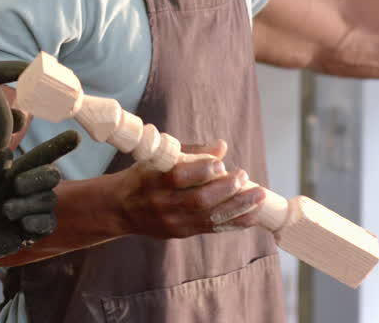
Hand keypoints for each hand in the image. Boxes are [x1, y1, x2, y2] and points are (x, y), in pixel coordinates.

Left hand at [0, 130, 79, 267]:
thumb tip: (7, 153)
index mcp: (19, 170)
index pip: (44, 155)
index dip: (60, 145)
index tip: (75, 135)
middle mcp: (32, 187)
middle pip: (52, 175)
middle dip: (38, 178)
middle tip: (16, 185)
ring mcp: (35, 209)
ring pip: (48, 200)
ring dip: (27, 204)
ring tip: (5, 210)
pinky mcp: (35, 230)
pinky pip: (48, 224)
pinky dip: (37, 222)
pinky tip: (22, 224)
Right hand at [114, 140, 264, 238]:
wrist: (120, 209)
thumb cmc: (143, 176)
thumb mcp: (158, 159)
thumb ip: (190, 152)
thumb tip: (221, 146)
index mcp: (152, 181)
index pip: (178, 178)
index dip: (201, 171)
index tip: (220, 163)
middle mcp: (162, 205)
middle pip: (198, 201)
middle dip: (225, 189)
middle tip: (244, 176)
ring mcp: (173, 223)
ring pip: (209, 218)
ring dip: (237, 207)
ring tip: (259, 196)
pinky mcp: (182, 233)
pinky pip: (212, 229)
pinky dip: (235, 222)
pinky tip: (252, 214)